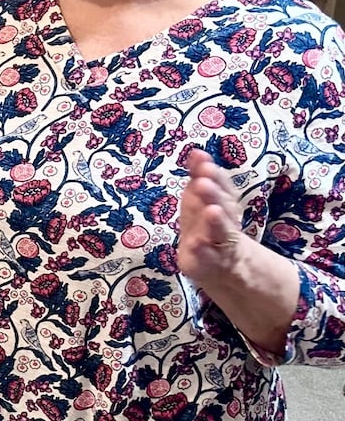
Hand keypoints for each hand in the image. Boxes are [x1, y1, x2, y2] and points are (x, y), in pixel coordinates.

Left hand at [176, 149, 251, 287]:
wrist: (225, 269)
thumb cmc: (209, 228)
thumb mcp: (203, 201)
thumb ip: (199, 177)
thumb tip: (195, 151)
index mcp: (224, 206)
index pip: (223, 188)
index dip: (215, 175)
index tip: (201, 159)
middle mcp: (226, 224)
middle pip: (224, 208)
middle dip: (214, 195)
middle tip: (203, 180)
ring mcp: (219, 246)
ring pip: (220, 233)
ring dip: (215, 222)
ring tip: (211, 210)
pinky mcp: (207, 264)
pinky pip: (207, 259)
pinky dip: (202, 252)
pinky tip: (195, 243)